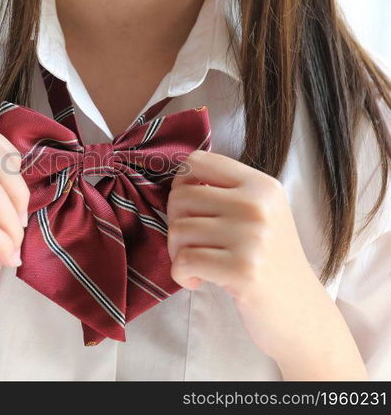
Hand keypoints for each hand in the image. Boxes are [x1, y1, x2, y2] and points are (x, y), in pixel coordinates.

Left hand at [167, 150, 365, 378]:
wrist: (301, 314)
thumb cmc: (269, 263)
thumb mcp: (260, 215)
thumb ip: (225, 193)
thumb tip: (176, 182)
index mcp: (261, 185)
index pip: (197, 162)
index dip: (180, 185)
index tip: (191, 210)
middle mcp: (258, 205)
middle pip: (180, 197)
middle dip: (175, 225)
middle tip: (192, 247)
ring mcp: (252, 237)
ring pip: (177, 230)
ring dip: (178, 254)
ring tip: (199, 266)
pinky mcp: (242, 270)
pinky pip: (184, 261)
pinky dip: (181, 275)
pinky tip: (198, 282)